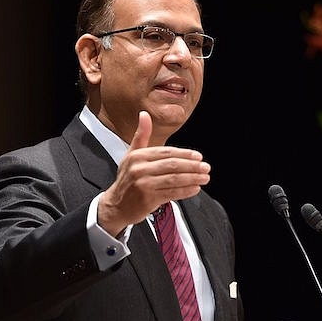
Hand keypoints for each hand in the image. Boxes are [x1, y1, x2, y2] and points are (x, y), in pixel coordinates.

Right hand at [97, 111, 210, 235]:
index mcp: (138, 156)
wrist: (116, 206)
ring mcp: (144, 185)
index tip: (198, 156)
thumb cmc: (127, 179)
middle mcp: (139, 169)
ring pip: (174, 179)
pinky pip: (171, 193)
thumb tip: (144, 114)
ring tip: (204, 177)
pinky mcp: (148, 199)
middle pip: (172, 165)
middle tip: (205, 167)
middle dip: (192, 166)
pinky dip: (185, 191)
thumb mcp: (131, 155)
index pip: (166, 152)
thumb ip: (141, 135)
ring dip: (193, 178)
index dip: (185, 154)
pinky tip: (195, 188)